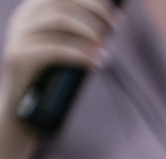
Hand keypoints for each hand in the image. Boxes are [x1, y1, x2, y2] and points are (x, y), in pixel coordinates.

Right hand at [3, 0, 118, 116]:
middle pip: (62, 3)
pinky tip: (97, 62)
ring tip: (106, 49)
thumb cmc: (51, 79)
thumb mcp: (64, 48)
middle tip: (114, 31)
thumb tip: (111, 22)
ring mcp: (18, 36)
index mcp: (33, 11)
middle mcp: (23, 18)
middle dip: (94, 14)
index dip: (91, 2)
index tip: (116, 17)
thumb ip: (78, 33)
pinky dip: (80, 54)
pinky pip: (54, 48)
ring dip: (89, 32)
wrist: (22, 110)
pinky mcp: (19, 56)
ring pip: (59, 20)